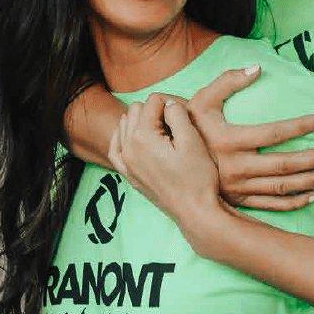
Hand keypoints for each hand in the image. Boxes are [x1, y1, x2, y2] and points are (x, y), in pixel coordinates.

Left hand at [109, 94, 221, 238]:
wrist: (195, 211)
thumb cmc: (198, 178)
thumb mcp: (192, 140)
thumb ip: (177, 114)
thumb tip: (168, 102)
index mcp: (143, 137)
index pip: (154, 101)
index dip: (173, 103)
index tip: (187, 114)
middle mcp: (128, 148)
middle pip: (137, 109)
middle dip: (156, 110)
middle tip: (177, 123)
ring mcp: (126, 163)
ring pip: (125, 124)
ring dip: (142, 121)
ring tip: (164, 132)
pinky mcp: (129, 175)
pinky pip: (115, 148)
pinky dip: (123, 137)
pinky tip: (135, 136)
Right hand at [186, 66, 313, 209]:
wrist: (164, 165)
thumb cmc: (186, 129)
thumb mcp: (199, 100)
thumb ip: (227, 81)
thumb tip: (256, 67)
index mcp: (229, 141)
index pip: (274, 133)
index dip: (301, 126)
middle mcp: (236, 167)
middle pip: (286, 165)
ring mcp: (238, 188)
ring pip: (283, 187)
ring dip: (313, 180)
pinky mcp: (238, 201)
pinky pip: (272, 205)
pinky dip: (296, 202)